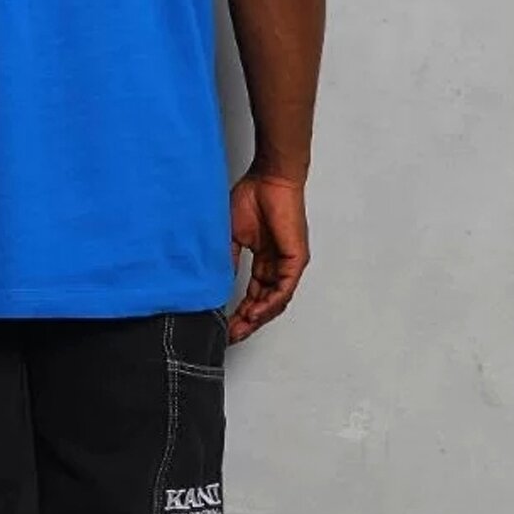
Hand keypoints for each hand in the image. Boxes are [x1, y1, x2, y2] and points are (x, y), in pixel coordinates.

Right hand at [228, 171, 309, 343]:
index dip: (239, 312)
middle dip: (246, 322)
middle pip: (264, 303)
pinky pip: (284, 289)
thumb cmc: (253, 198)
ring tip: (240, 329)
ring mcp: (288, 264)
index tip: (224, 325)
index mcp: (264, 261)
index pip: (253, 294)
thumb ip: (229, 262)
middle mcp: (277, 266)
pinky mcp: (296, 260)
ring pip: (275, 301)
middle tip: (230, 335)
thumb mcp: (232, 237)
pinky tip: (255, 313)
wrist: (269, 179)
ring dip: (257, 318)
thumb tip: (217, 285)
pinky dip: (269, 304)